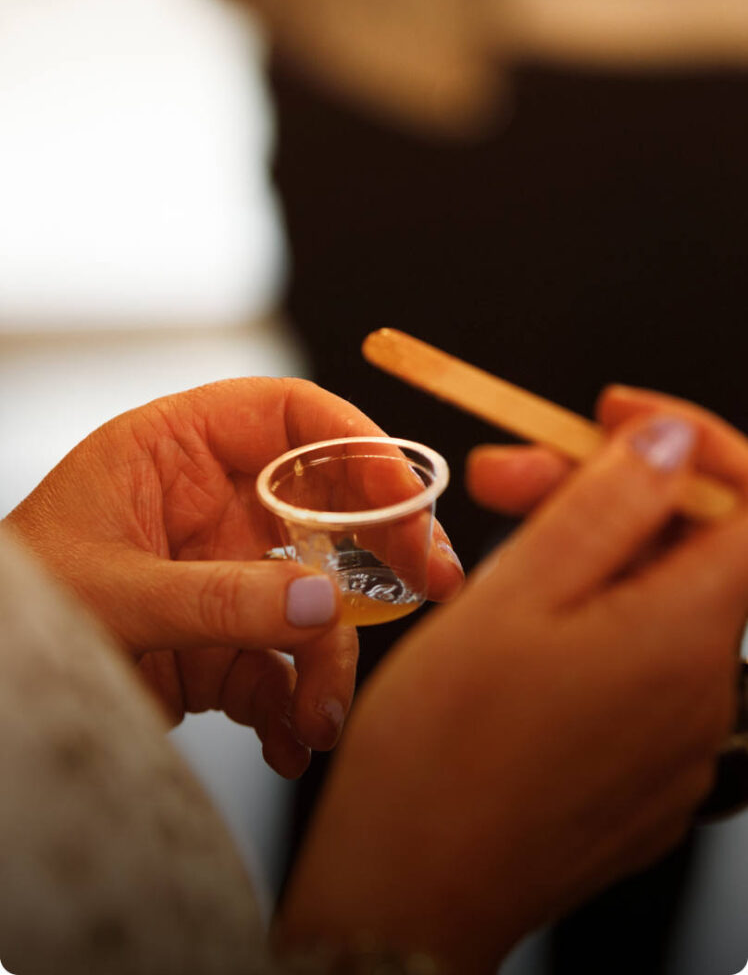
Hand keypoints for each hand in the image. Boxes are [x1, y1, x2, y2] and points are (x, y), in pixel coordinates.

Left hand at [4, 378, 463, 776]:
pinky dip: (296, 703)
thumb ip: (220, 598)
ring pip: (316, 595)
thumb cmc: (18, 610)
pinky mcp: (226, 638)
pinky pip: (285, 662)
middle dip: (380, 548)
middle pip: (325, 503)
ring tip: (320, 718)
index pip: (288, 416)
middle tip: (432, 582)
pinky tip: (291, 740)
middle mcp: (212, 505)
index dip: (356, 442)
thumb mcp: (113, 594)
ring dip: (331, 657)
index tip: (403, 493)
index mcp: (176, 451)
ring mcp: (225, 573)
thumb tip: (326, 602)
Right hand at [279, 391, 747, 971]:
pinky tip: (514, 627)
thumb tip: (675, 444)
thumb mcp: (515, 595)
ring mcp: (678, 743)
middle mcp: (704, 695)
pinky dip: (586, 622)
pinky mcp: (643, 773)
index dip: (689, 444)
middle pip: (687, 549)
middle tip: (500, 479)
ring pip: (652, 604)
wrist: (408, 893)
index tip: (609, 420)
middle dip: (600, 493)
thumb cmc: (442, 752)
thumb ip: (609, 507)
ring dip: (582, 556)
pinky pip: (635, 665)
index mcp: (685, 638)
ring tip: (489, 553)